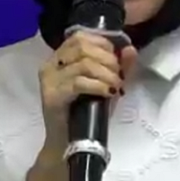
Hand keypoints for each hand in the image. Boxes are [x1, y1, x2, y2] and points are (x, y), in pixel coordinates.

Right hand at [37, 31, 136, 154]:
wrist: (69, 144)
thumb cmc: (87, 114)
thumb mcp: (107, 85)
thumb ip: (120, 66)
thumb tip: (130, 49)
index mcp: (60, 58)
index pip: (80, 37)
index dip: (103, 44)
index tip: (117, 61)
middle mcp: (51, 64)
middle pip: (83, 46)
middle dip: (108, 59)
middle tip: (118, 76)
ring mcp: (49, 80)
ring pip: (84, 64)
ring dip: (107, 74)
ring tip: (115, 86)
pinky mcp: (51, 96)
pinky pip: (79, 82)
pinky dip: (99, 85)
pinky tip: (108, 93)